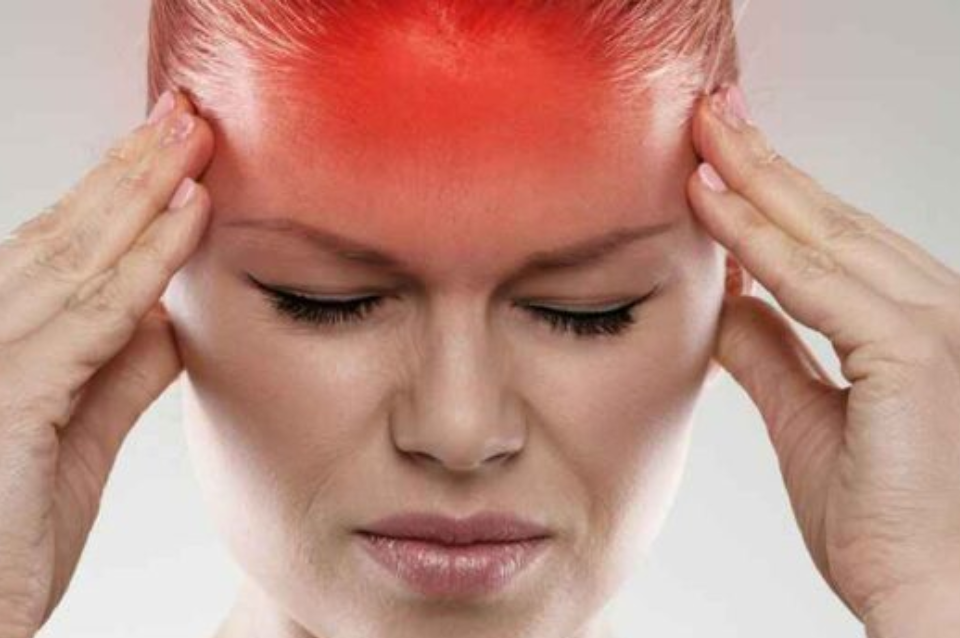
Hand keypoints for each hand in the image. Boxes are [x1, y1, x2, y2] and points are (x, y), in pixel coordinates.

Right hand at [0, 89, 213, 636]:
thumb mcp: (74, 444)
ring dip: (141, 192)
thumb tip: (164, 317)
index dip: (115, 197)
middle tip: (183, 116)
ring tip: (192, 142)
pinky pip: (91, 316)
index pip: (58, 253)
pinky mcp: (4, 397)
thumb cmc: (4, 543)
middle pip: (60, 236)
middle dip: (128, 171)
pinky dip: (144, 263)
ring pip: (73, 258)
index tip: (170, 157)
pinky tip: (185, 218)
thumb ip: (115, 376)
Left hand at [687, 84, 959, 630]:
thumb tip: (729, 304)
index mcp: (912, 326)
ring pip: (825, 233)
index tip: (719, 162)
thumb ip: (772, 355)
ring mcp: (935, 324)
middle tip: (710, 114)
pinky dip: (756, 239)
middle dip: (764, 163)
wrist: (935, 600)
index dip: (773, 196)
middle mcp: (936, 310)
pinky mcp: (918, 351)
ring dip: (756, 178)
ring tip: (702, 133)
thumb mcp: (809, 422)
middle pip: (831, 220)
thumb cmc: (889, 526)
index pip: (831, 243)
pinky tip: (711, 202)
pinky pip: (815, 281)